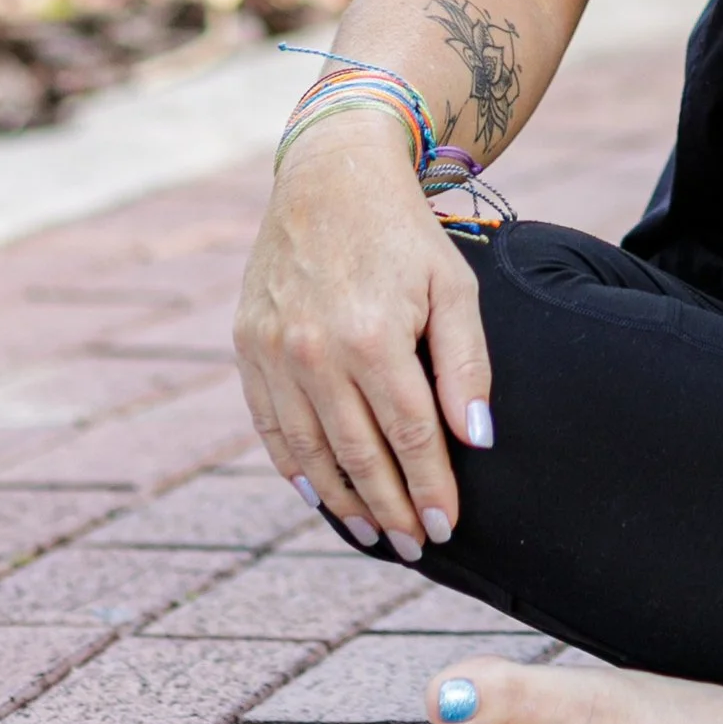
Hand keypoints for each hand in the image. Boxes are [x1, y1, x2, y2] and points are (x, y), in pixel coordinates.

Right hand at [233, 117, 493, 556]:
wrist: (331, 177)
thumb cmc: (405, 233)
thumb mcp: (454, 286)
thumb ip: (467, 364)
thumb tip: (476, 440)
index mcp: (374, 336)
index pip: (410, 436)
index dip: (430, 486)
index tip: (447, 526)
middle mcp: (315, 352)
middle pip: (360, 455)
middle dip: (392, 508)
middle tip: (418, 546)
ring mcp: (273, 352)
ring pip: (312, 452)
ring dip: (345, 502)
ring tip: (376, 534)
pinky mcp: (246, 347)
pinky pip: (271, 428)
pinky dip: (297, 469)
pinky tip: (322, 495)